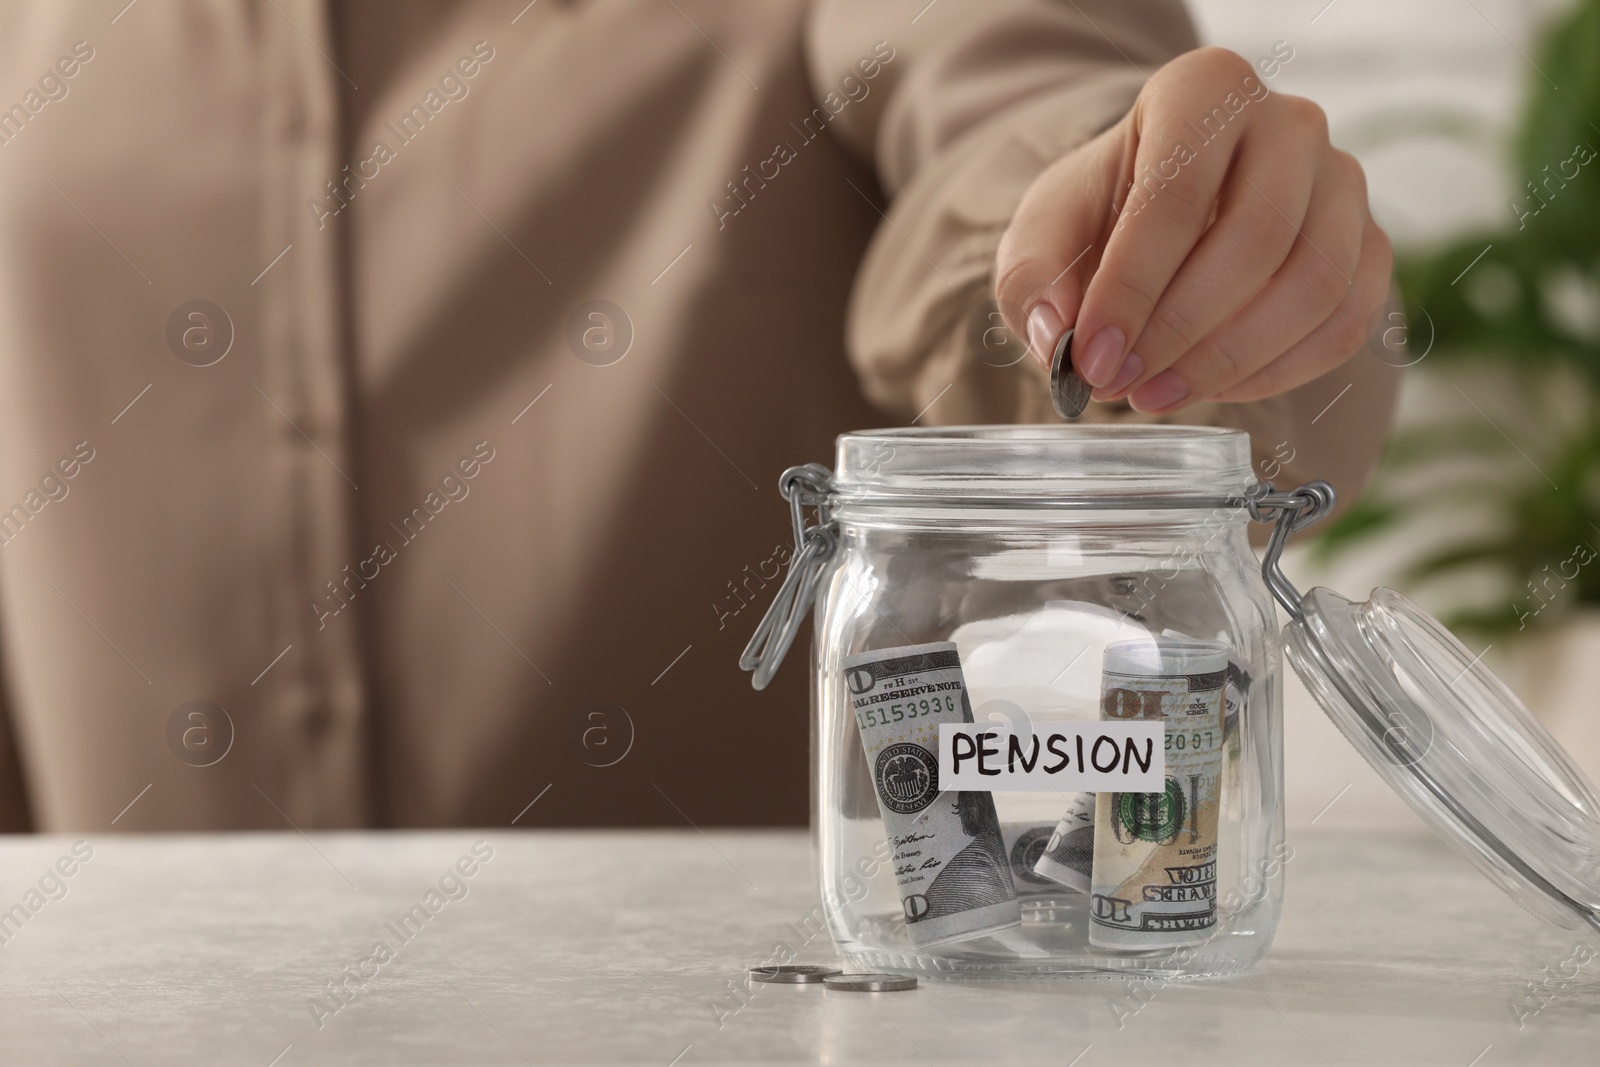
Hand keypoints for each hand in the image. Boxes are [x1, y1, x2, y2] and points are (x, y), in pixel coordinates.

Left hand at [995, 47, 1391, 411]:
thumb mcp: (1042, 234)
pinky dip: (1278, 372)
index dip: (1132, 289)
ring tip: (1156, 395)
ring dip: (1230, 360)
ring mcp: (1342, 183)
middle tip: (1120, 385)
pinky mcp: (1368, 247)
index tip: (1091, 359)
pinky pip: (1345, 322)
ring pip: (1314, 284)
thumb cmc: (1101, 217)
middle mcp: (1290, 122)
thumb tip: (1057, 336)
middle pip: (1258, 238)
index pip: (1176, 195)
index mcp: (1203, 90)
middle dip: (1181, 330)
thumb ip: (1033, 277)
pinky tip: (1212, 389)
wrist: (1156, 224)